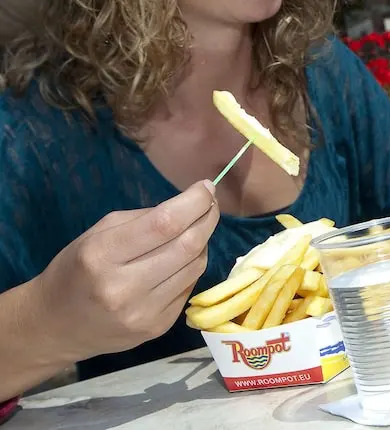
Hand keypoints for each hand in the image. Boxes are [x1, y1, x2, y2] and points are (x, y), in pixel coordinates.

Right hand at [34, 180, 219, 362]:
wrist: (55, 327)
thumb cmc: (76, 270)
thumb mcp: (98, 233)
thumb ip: (145, 218)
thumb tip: (192, 204)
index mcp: (102, 255)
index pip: (164, 223)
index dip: (194, 202)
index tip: (206, 187)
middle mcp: (123, 288)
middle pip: (188, 245)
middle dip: (207, 218)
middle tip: (209, 205)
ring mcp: (143, 312)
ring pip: (196, 265)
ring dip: (202, 242)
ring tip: (194, 231)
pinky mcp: (158, 327)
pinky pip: (190, 286)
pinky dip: (192, 267)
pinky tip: (180, 261)